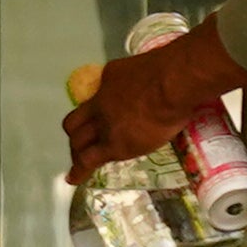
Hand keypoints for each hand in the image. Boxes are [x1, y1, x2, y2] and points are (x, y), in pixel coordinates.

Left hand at [63, 21, 240, 181]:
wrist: (172, 82)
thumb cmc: (172, 70)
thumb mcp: (147, 67)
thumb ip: (144, 79)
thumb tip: (156, 83)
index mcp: (109, 80)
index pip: (92, 99)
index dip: (88, 113)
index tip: (89, 120)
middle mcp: (100, 102)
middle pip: (76, 122)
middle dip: (77, 135)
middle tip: (81, 145)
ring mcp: (104, 124)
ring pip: (79, 142)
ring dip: (78, 153)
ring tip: (78, 165)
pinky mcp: (114, 144)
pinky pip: (89, 160)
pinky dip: (79, 171)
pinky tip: (74, 179)